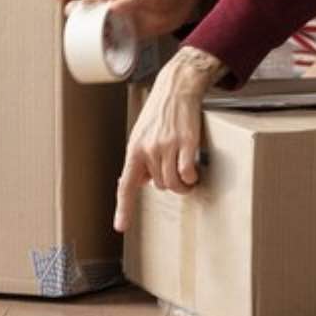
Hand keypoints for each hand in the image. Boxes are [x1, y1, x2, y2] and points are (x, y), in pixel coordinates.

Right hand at [54, 0, 199, 40]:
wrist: (184, 5)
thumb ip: (133, 0)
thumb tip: (112, 9)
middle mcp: (112, 4)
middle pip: (85, 9)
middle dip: (75, 19)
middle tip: (73, 31)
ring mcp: (119, 19)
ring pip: (95, 27)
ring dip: (88, 37)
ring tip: (83, 47)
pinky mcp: (129, 33)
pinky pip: (111, 41)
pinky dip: (105, 48)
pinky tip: (102, 57)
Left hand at [113, 45, 225, 231]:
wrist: (176, 88)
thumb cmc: (159, 112)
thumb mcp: (141, 134)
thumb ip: (140, 159)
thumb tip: (139, 183)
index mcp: (134, 149)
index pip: (126, 184)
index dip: (124, 207)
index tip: (121, 226)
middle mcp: (148, 149)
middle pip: (160, 185)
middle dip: (169, 183)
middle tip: (175, 172)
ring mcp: (167, 146)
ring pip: (174, 183)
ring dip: (183, 185)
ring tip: (188, 178)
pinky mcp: (186, 142)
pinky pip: (188, 173)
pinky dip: (192, 177)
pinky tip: (194, 172)